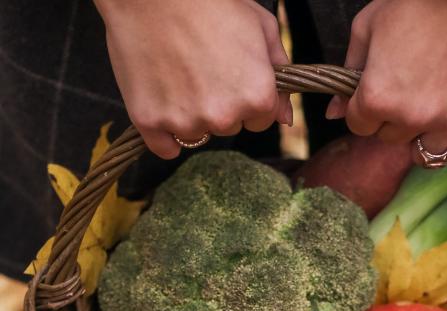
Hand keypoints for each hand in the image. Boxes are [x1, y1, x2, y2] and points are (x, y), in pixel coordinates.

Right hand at [94, 0, 291, 158]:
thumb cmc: (208, 0)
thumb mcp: (260, 25)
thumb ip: (280, 71)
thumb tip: (285, 118)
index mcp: (257, 96)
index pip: (261, 120)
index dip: (248, 97)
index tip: (231, 74)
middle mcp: (225, 116)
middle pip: (230, 127)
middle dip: (220, 104)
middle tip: (201, 66)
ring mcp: (186, 122)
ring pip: (198, 134)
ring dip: (192, 115)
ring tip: (178, 73)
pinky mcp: (150, 122)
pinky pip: (167, 147)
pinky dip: (165, 133)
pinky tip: (162, 103)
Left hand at [326, 0, 446, 164]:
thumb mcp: (368, 26)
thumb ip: (349, 71)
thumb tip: (334, 112)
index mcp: (377, 96)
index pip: (358, 126)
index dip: (362, 108)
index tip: (374, 89)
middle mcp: (410, 116)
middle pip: (389, 138)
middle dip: (391, 118)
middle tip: (404, 88)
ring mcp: (446, 119)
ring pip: (423, 152)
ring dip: (419, 135)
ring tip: (425, 111)